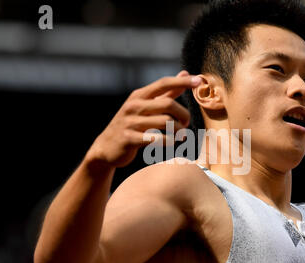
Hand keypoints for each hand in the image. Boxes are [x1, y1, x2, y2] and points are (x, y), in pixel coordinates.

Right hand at [86, 70, 200, 167]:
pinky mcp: (129, 139)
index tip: (199, 80)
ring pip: (165, 122)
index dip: (182, 81)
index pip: (163, 83)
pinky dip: (169, 141)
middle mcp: (134, 106)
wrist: (106, 148)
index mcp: (139, 96)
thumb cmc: (132, 125)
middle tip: (186, 123)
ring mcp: (130, 122)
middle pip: (168, 105)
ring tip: (182, 135)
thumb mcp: (146, 106)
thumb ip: (167, 92)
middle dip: (183, 114)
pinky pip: (156, 139)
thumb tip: (185, 73)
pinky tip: (172, 142)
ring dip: (178, 130)